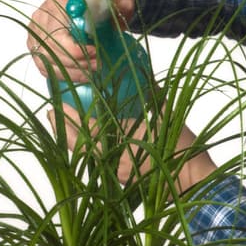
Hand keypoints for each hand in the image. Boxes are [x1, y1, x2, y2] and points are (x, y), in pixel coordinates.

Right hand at [27, 0, 136, 81]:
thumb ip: (121, 0)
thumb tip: (122, 10)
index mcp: (56, 4)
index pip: (57, 35)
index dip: (76, 50)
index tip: (96, 52)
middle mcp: (42, 17)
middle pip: (51, 51)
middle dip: (76, 64)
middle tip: (98, 66)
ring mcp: (38, 31)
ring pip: (47, 62)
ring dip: (70, 72)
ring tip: (92, 72)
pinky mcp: (40, 43)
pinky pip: (46, 66)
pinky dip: (63, 74)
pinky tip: (82, 75)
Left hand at [48, 104, 217, 194]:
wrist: (191, 179)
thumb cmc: (179, 147)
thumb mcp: (164, 113)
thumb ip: (149, 90)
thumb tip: (139, 67)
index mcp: (117, 144)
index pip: (82, 130)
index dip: (66, 117)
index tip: (55, 105)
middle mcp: (109, 161)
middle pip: (75, 146)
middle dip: (62, 129)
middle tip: (54, 113)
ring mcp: (114, 172)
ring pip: (84, 156)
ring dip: (73, 140)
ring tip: (67, 125)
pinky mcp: (121, 179)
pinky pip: (96, 162)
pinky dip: (88, 150)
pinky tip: (88, 140)